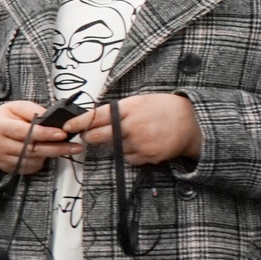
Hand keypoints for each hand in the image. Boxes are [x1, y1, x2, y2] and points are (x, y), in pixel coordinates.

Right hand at [0, 101, 81, 173]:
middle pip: (31, 149)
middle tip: (75, 147)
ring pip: (31, 160)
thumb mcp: (18, 107)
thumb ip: (35, 111)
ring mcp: (1, 158)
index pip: (24, 131)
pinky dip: (40, 162)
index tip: (62, 133)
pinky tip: (45, 154)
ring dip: (50, 155)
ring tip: (64, 148)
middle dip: (56, 148)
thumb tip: (54, 120)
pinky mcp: (6, 167)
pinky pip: (28, 167)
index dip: (44, 133)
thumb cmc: (6, 118)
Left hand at [66, 93, 201, 165]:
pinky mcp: (147, 156)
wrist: (193, 122)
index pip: (96, 116)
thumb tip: (93, 118)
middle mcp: (132, 126)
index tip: (66, 127)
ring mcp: (139, 143)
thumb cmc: (164, 108)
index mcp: (129, 108)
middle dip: (91, 136)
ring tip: (133, 134)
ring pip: (113, 148)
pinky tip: (141, 143)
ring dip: (115, 144)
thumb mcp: (140, 101)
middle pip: (98, 136)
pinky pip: (127, 158)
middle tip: (91, 135)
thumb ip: (118, 110)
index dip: (79, 123)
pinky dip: (129, 153)